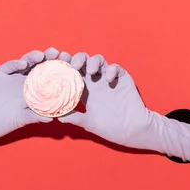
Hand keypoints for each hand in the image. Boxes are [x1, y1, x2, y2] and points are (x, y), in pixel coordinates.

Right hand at [0, 47, 71, 143]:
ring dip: (34, 58)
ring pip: (25, 63)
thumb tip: (52, 118)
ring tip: (42, 55)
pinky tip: (22, 64)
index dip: (57, 73)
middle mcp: (24, 80)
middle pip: (39, 67)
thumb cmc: (2, 122)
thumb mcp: (21, 120)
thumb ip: (35, 116)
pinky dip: (15, 64)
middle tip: (59, 54)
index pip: (48, 79)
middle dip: (49, 60)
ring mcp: (12, 76)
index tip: (68, 68)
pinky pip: (8, 67)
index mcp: (33, 90)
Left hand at [59, 53, 189, 161]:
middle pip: (84, 62)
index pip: (72, 73)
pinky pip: (116, 68)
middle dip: (78, 59)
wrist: (132, 130)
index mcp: (84, 90)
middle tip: (75, 66)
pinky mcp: (122, 78)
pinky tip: (109, 80)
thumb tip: (57, 117)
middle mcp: (95, 81)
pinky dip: (111, 70)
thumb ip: (75, 117)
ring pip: (99, 60)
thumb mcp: (89, 123)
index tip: (59, 64)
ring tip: (91, 72)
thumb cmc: (110, 128)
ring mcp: (108, 79)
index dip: (65, 66)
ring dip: (93, 62)